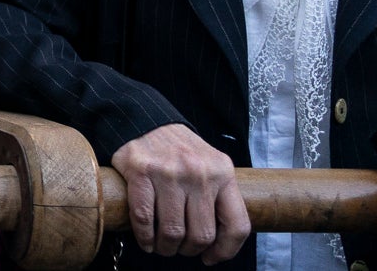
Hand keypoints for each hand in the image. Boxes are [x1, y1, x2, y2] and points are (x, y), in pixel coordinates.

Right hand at [111, 123, 248, 261]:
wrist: (144, 119)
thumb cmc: (178, 149)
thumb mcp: (210, 165)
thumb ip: (218, 195)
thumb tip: (218, 241)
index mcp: (223, 172)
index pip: (236, 225)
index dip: (225, 251)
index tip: (210, 257)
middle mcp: (199, 172)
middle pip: (202, 234)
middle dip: (189, 250)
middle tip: (180, 249)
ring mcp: (169, 172)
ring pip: (173, 230)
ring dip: (166, 247)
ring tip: (162, 246)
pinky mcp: (140, 171)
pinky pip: (144, 217)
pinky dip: (144, 236)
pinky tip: (145, 240)